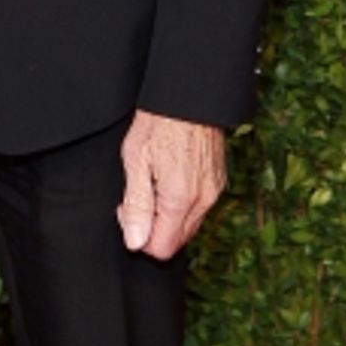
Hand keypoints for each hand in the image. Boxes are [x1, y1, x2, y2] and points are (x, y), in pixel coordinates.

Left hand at [117, 110, 225, 258]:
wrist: (188, 95)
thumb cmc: (158, 121)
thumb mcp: (136, 159)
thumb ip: (136, 205)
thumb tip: (135, 242)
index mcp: (180, 199)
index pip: (161, 249)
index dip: (139, 237)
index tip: (126, 210)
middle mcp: (203, 200)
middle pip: (176, 240)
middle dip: (153, 228)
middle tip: (138, 192)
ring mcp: (214, 191)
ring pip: (188, 225)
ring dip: (168, 216)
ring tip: (152, 181)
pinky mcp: (219, 181)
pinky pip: (199, 208)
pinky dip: (182, 203)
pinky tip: (169, 176)